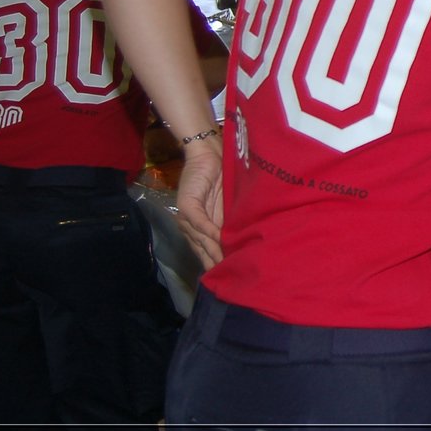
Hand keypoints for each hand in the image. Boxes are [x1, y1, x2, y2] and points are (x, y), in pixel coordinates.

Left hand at [175, 140, 224, 268]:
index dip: (216, 261)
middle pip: (202, 249)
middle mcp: (191, 225)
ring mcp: (186, 217)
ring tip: (224, 264)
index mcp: (202, 226)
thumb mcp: (229, 204)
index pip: (207, 249)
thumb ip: (231, 221)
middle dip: (213, 263)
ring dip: (211, 252)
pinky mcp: (187, 207)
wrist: (208, 154)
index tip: (229, 275)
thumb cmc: (221, 176)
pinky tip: (218, 240)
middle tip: (226, 277)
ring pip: (200, 240)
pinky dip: (208, 232)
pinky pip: (199, 223)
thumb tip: (244, 239)